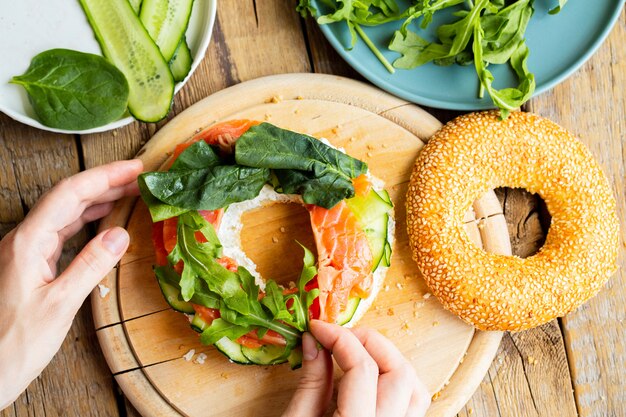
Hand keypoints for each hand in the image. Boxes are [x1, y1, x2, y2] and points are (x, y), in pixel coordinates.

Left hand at [0, 160, 142, 409]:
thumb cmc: (14, 344)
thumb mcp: (59, 306)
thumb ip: (90, 266)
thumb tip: (121, 234)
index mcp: (28, 243)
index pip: (70, 195)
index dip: (104, 176)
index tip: (135, 168)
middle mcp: (24, 240)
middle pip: (67, 198)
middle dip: (105, 183)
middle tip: (139, 177)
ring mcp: (26, 251)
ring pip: (65, 213)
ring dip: (98, 199)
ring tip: (129, 193)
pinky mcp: (30, 264)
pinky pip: (62, 231)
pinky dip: (88, 221)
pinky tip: (104, 221)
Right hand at [284, 320, 430, 416]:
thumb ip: (312, 380)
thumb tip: (315, 340)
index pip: (362, 369)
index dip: (340, 338)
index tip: (317, 327)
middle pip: (399, 372)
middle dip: (370, 342)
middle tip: (340, 335)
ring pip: (417, 388)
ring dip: (391, 360)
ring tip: (359, 351)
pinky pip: (414, 405)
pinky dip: (398, 382)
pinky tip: (374, 376)